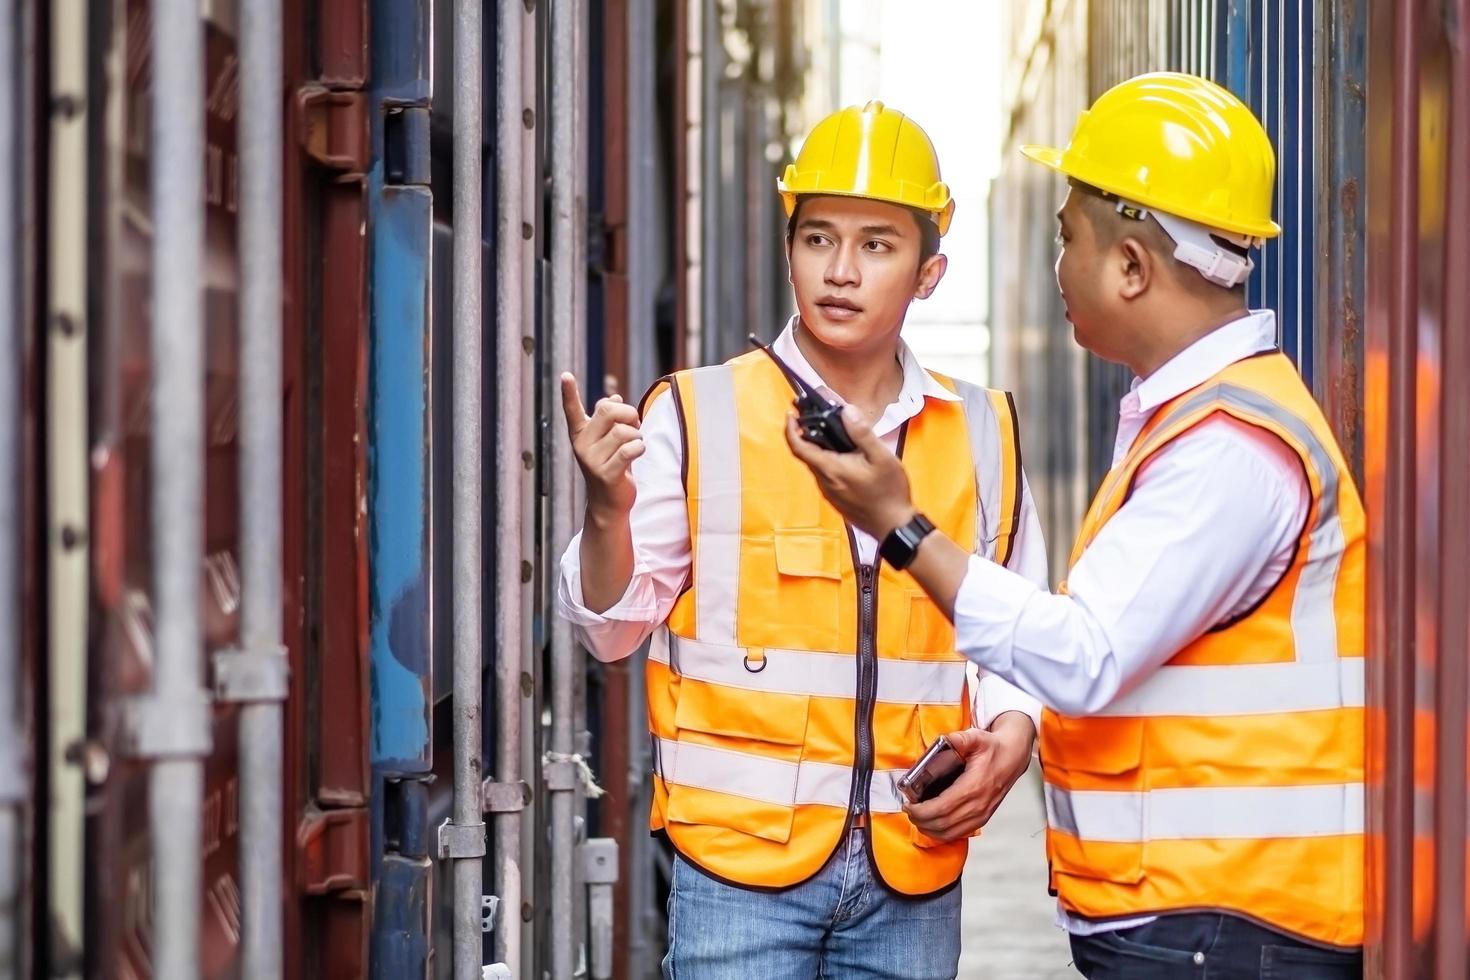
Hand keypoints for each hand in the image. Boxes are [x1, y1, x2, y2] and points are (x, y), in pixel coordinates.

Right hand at [560, 373, 644, 517]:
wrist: (609, 502)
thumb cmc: (611, 465)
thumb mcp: (608, 440)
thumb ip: (609, 419)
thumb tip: (614, 397)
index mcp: (580, 434)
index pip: (572, 410)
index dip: (569, 392)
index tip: (565, 375)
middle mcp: (582, 445)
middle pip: (609, 411)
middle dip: (629, 414)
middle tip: (634, 425)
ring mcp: (592, 460)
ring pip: (624, 431)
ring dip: (637, 436)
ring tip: (635, 445)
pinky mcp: (606, 474)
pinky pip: (631, 449)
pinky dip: (640, 448)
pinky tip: (637, 453)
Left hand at [783, 405, 916, 540]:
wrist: (893, 526)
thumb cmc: (889, 492)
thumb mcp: (881, 457)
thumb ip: (862, 433)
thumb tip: (846, 411)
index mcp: (831, 469)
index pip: (799, 447)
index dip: (790, 429)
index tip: (791, 415)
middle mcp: (824, 482)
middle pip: (807, 454)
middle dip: (807, 434)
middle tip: (817, 416)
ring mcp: (829, 492)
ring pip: (816, 464)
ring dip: (819, 448)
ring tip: (834, 432)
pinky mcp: (835, 498)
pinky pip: (825, 475)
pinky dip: (828, 460)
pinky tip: (846, 455)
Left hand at [902, 713, 1035, 841]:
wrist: (1013, 758)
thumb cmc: (993, 749)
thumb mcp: (976, 738)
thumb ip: (959, 739)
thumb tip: (944, 739)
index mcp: (973, 787)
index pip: (942, 808)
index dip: (921, 810)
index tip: (908, 804)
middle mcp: (978, 805)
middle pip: (942, 823)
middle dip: (920, 820)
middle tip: (908, 810)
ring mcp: (981, 815)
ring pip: (950, 832)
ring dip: (929, 829)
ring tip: (916, 817)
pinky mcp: (982, 819)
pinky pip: (959, 833)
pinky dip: (942, 833)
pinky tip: (931, 824)